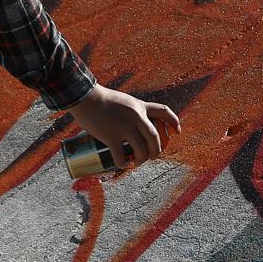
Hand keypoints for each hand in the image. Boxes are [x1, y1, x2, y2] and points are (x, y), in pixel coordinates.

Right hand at [63, 85, 181, 170]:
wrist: (85, 97)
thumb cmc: (101, 98)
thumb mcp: (123, 101)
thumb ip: (131, 112)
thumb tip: (136, 128)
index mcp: (139, 106)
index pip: (164, 112)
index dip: (174, 122)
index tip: (177, 131)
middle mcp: (136, 116)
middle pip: (155, 138)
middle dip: (156, 151)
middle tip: (152, 157)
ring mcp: (124, 127)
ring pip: (141, 149)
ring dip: (142, 159)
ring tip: (137, 162)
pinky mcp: (111, 136)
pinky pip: (120, 155)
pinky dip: (123, 163)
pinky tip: (122, 164)